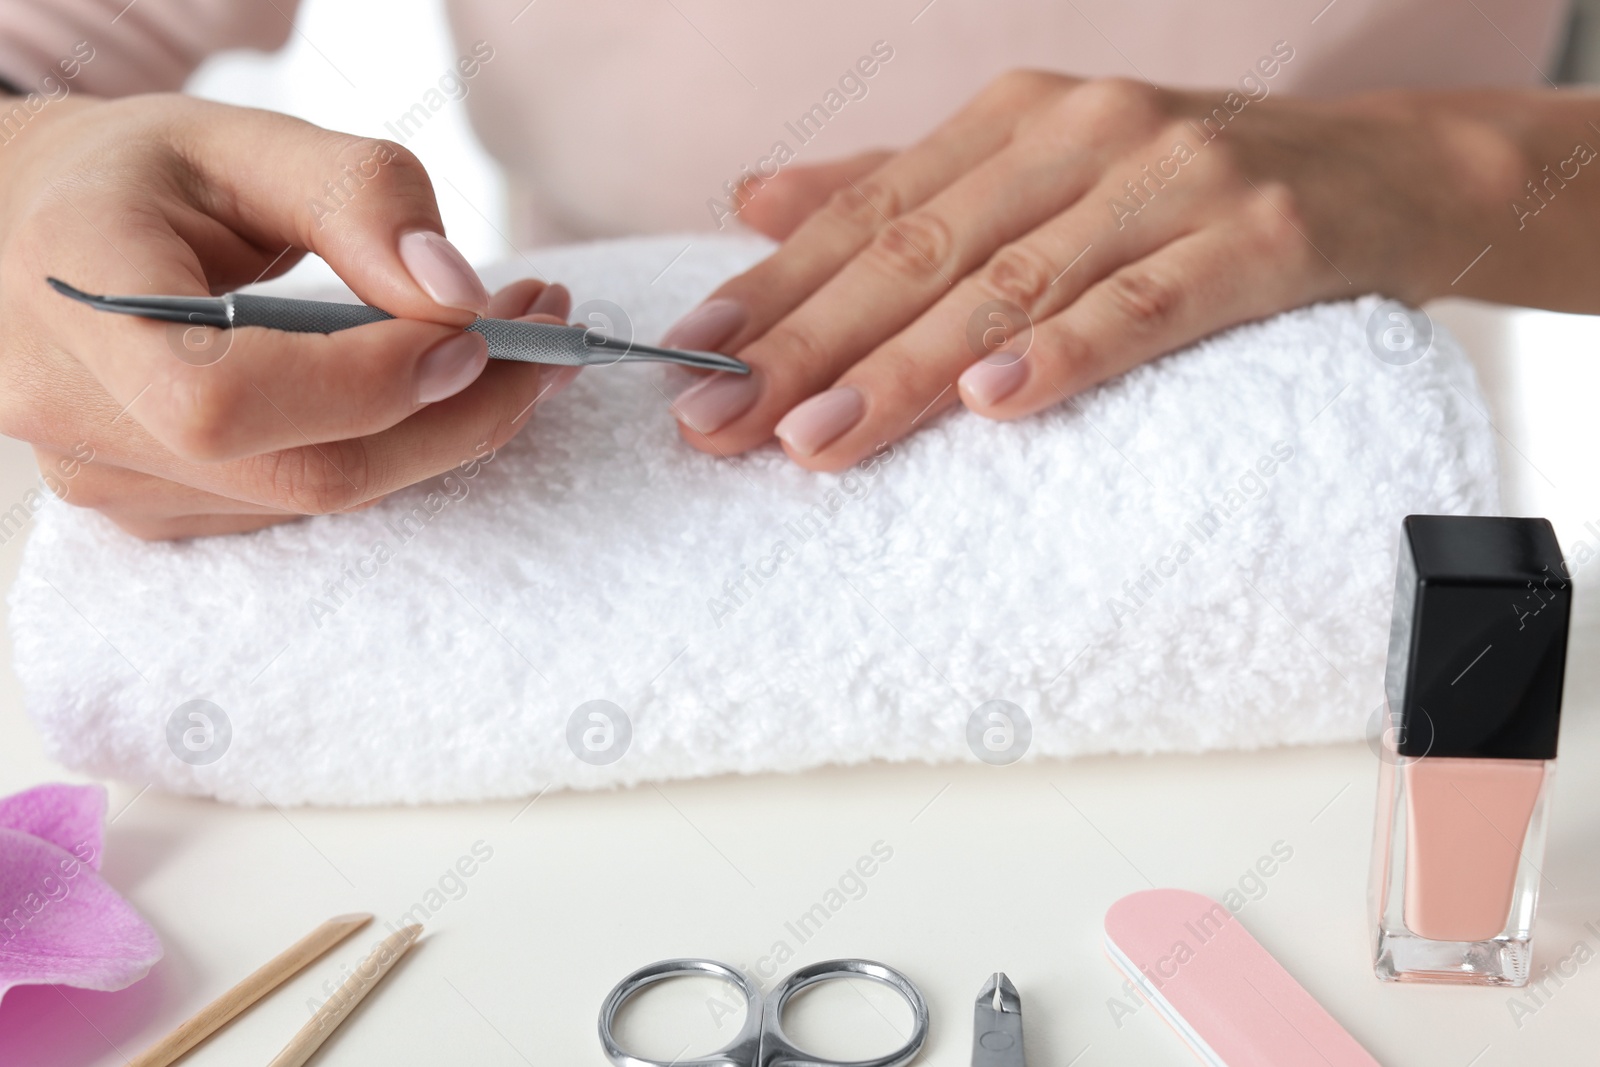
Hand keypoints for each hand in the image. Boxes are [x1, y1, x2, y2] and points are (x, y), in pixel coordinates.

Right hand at [0, 93, 575, 538]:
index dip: (371, 385)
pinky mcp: (160, 509)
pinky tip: (442, 389)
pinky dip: (394, 449)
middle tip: (545, 341)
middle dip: (457, 417)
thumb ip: (358, 198)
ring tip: (516, 350)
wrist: (37, 232)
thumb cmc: (136, 178)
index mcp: (75, 293)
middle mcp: (72, 408)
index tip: (482, 331)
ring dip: (444, 433)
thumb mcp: (242, 140)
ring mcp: (111, 478)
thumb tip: (459, 297)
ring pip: (320, 497)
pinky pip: (306, 501)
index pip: (228, 400)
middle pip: (305, 472)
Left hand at [664, 70, 1521, 468]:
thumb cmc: (1186, 183)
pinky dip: (1066, 352)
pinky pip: (1146, 303)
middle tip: (721, 423)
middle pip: (919, 252)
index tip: (690, 358)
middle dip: (809, 344)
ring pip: (1013, 284)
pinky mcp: (1257, 237)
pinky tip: (994, 401)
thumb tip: (754, 202)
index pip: (868, 212)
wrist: (1381, 172)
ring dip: (909, 368)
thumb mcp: (1037, 165)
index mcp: (1014, 116)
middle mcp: (1080, 131)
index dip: (774, 287)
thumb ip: (900, 186)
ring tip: (819, 439)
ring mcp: (1171, 179)